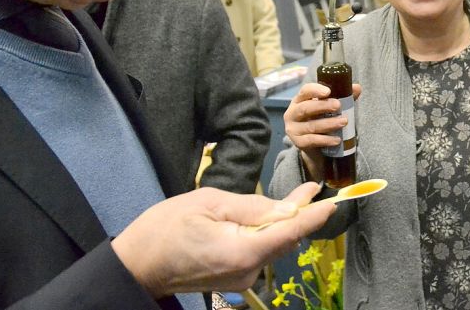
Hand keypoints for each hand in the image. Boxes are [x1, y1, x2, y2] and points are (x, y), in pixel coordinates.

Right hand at [112, 183, 334, 297]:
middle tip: (309, 189)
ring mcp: (241, 279)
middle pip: (285, 239)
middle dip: (299, 214)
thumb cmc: (165, 229)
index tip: (333, 201)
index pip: (291, 232)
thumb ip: (253, 206)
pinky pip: (259, 252)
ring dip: (281, 223)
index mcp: (243, 252)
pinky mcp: (234, 279)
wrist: (136, 265)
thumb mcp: (209, 203)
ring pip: (273, 246)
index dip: (314, 216)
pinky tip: (262, 219)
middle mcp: (248, 271)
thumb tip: (290, 207)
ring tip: (290, 199)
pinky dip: (265, 234)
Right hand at [284, 82, 361, 180]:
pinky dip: (326, 140)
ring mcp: (293, 129)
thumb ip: (343, 97)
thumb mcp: (330, 107)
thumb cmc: (321, 119)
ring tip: (344, 122)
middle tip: (338, 105)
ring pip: (311, 126)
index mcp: (300, 100)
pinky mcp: (298, 143)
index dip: (315, 90)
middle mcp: (292, 113)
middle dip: (323, 106)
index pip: (305, 91)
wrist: (313, 145)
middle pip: (305, 108)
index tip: (328, 91)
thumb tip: (357, 88)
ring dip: (329, 123)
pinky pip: (312, 141)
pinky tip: (337, 139)